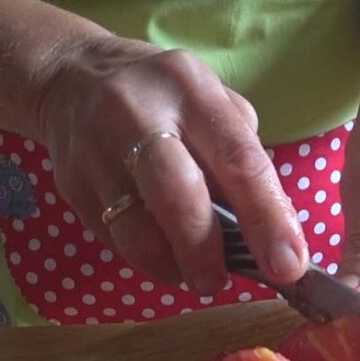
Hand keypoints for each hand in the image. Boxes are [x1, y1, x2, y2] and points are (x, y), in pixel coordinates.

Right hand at [34, 36, 306, 292]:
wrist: (71, 77)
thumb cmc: (162, 97)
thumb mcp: (208, 99)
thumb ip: (239, 154)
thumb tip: (269, 228)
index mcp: (191, 90)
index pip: (237, 158)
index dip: (267, 218)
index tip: (288, 264)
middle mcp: (139, 113)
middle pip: (177, 194)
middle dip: (205, 249)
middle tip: (220, 283)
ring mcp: (97, 149)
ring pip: (136, 226)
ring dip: (170, 263)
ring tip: (192, 275)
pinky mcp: (71, 182)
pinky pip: (113, 236)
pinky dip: (143, 257)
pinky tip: (160, 254)